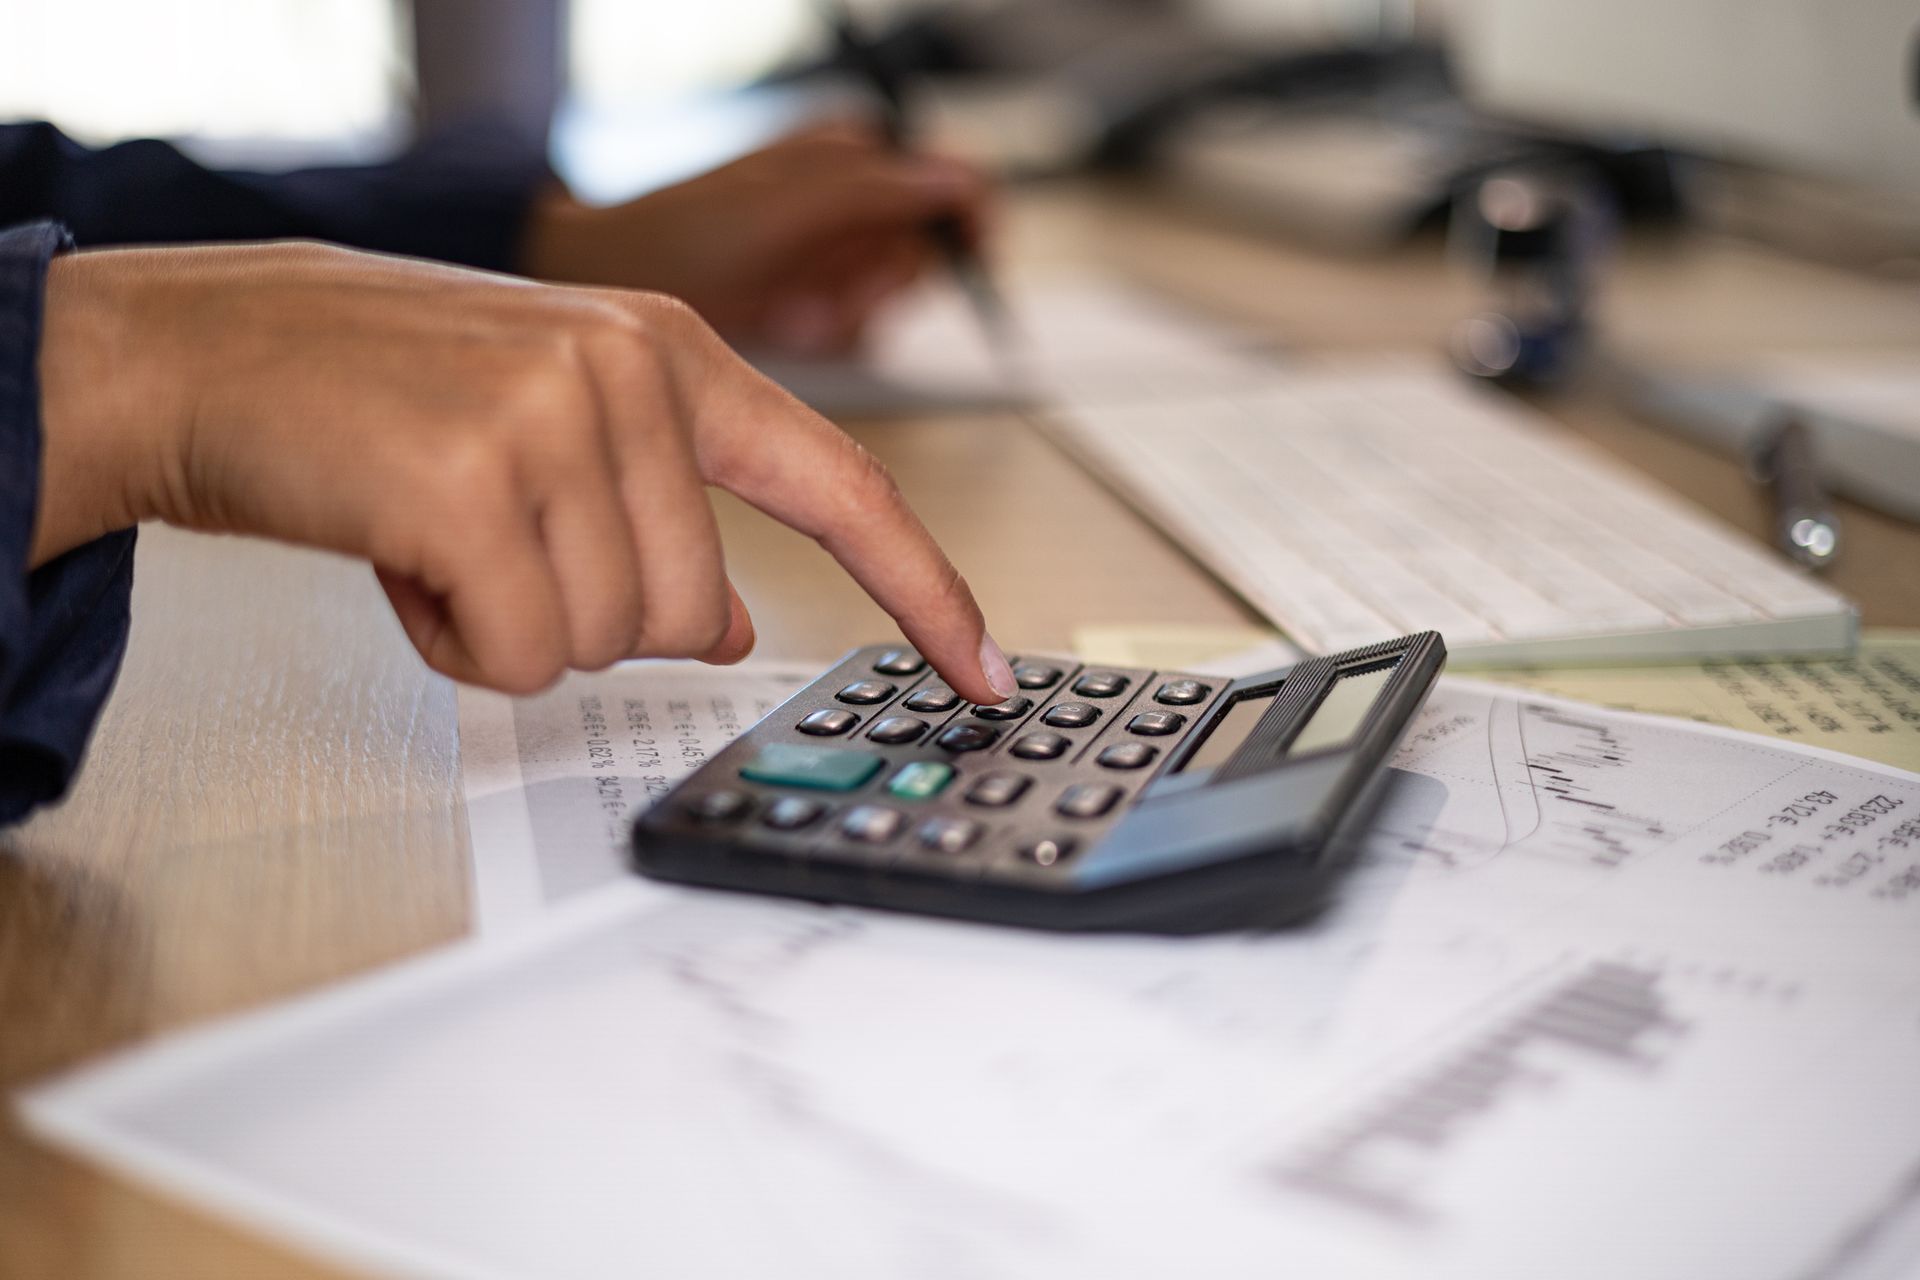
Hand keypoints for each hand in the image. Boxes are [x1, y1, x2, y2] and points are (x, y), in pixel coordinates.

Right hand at [34, 241, 1017, 701]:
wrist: (204, 350)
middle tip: (491, 542)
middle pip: (691, 613)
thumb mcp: (550, 429)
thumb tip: (728, 628)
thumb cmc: (377, 398)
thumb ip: (660, 515)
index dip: (921, 589)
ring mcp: (557, 414)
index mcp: (668, 354)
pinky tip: (404, 562)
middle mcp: (631, 370)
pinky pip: (518, 658)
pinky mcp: (475, 478)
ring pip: (607, 643)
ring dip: (511, 627)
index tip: (981, 667)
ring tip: (438, 536)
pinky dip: (454, 645)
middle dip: (585, 616)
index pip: (840, 485)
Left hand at [520, 122, 989, 354]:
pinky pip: (852, 328)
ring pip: (888, 299)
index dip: (964, 223)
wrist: (621, 279)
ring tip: (789, 302)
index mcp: (857, 152)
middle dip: (876, 283)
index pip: (954, 182)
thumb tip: (962, 182)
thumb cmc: (687, 230)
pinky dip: (820, 331)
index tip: (966, 255)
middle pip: (923, 254)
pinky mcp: (816, 298)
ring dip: (841, 311)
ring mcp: (835, 252)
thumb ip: (881, 189)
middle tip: (826, 289)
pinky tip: (781, 316)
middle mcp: (853, 200)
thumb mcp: (791, 204)